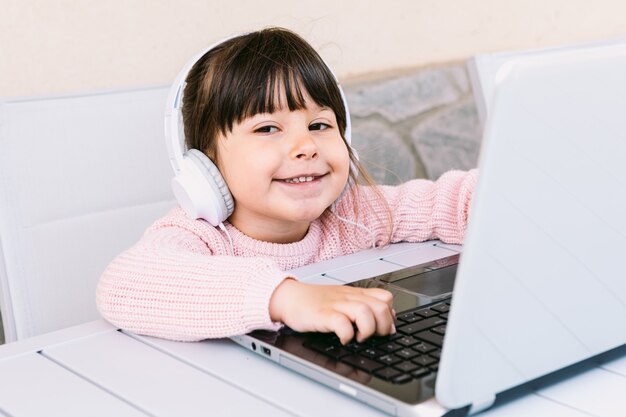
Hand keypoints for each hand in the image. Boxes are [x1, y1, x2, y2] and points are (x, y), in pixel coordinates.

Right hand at [269, 279, 395, 344]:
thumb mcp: (342, 299)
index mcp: (356, 294)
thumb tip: (385, 320)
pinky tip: (343, 339)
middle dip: (383, 326)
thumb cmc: (315, 301)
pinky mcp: (323, 315)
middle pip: (381, 307)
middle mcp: (349, 298)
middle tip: (373, 336)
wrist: (289, 297)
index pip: (386, 298)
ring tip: (359, 337)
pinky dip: (347, 335)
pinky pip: (342, 323)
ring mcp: (336, 305)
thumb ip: (362, 306)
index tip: (384, 328)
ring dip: (367, 329)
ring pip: (366, 313)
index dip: (390, 315)